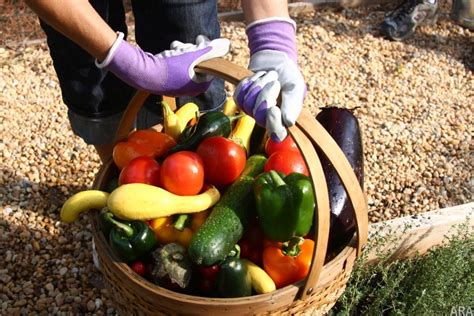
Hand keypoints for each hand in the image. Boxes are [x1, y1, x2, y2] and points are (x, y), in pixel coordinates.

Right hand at [96, 33, 229, 96]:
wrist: (143, 74)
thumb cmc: (170, 67)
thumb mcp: (193, 55)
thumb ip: (210, 49)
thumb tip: (226, 45)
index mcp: (199, 86)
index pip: (210, 66)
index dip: (206, 51)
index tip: (201, 42)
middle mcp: (190, 89)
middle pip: (198, 64)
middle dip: (192, 50)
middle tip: (188, 44)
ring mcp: (178, 86)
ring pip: (186, 63)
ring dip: (182, 52)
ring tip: (175, 48)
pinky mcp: (167, 82)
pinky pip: (175, 67)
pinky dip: (174, 57)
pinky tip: (168, 53)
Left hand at [235, 18, 304, 141]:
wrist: (275, 59)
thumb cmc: (288, 75)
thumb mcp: (295, 87)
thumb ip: (293, 104)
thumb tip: (289, 122)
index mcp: (284, 119)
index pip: (277, 134)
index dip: (273, 123)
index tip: (274, 108)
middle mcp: (267, 118)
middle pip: (259, 116)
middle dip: (266, 95)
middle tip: (275, 81)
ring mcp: (253, 110)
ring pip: (248, 104)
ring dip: (258, 85)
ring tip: (267, 76)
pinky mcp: (242, 100)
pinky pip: (239, 96)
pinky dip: (247, 83)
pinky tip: (256, 77)